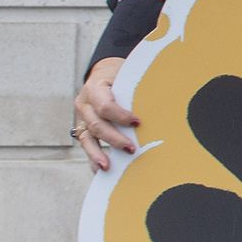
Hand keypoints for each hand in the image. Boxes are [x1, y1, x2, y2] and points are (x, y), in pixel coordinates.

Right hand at [72, 57, 139, 171]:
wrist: (103, 73)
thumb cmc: (120, 75)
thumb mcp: (126, 76)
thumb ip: (134, 90)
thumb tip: (160, 105)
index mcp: (95, 87)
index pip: (105, 106)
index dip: (120, 116)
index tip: (137, 123)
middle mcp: (84, 104)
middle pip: (96, 125)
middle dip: (114, 139)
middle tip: (131, 148)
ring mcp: (81, 118)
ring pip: (86, 138)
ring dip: (97, 154)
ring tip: (107, 167)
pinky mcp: (83, 128)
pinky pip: (86, 145)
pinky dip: (93, 158)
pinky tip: (101, 169)